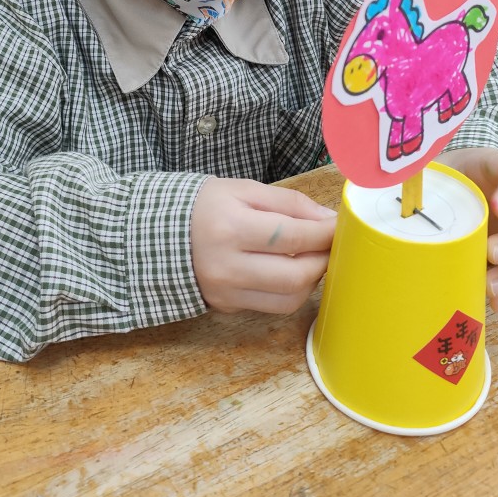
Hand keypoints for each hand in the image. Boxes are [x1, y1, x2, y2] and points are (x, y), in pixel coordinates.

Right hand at [190, 177, 335, 314]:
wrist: (157, 232)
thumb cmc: (204, 205)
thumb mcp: (244, 189)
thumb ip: (289, 202)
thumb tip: (329, 220)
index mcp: (230, 228)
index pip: (293, 237)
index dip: (325, 233)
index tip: (340, 227)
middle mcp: (227, 266)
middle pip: (295, 275)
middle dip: (323, 260)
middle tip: (330, 245)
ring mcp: (225, 291)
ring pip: (288, 299)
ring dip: (311, 280)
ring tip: (312, 258)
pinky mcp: (226, 306)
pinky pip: (271, 306)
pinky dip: (290, 290)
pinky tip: (290, 271)